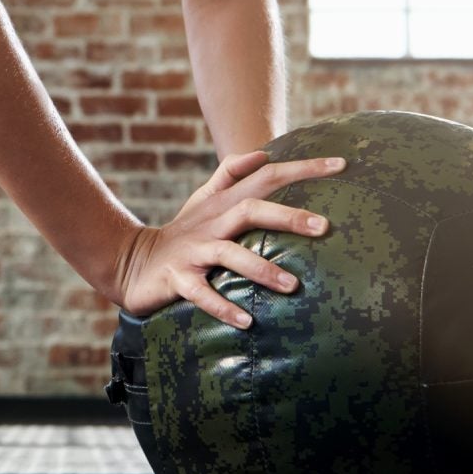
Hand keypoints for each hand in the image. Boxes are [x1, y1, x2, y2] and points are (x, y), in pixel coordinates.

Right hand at [112, 149, 340, 323]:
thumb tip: (264, 152)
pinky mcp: (178, 279)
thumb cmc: (182, 232)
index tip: (341, 165)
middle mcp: (211, 223)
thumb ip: (231, 172)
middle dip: (287, 216)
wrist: (131, 262)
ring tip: (292, 286)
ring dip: (261, 269)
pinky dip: (222, 307)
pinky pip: (201, 294)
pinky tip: (247, 321)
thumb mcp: (203, 199)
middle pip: (250, 209)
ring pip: (229, 254)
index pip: (266, 176)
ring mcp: (193, 251)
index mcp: (222, 203)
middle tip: (324, 227)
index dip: (302, 168)